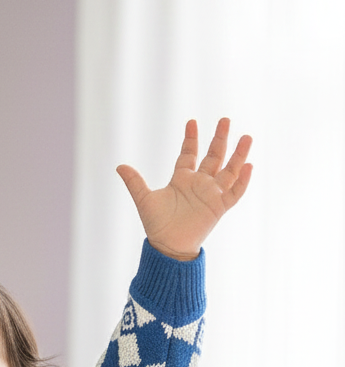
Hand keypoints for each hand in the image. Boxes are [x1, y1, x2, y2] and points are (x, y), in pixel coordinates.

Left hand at [116, 118, 252, 259]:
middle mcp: (199, 184)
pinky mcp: (219, 207)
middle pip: (213, 156)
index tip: (192, 122)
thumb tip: (119, 166)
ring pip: (229, 171)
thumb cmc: (157, 225)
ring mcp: (211, 194)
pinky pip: (234, 192)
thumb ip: (134, 182)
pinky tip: (248, 166)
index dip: (191, 139)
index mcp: (182, 179)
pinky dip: (242, 181)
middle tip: (224, 120)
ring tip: (247, 137)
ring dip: (238, 155)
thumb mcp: (144, 199)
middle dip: (219, 139)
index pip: (189, 154)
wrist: (167, 246)